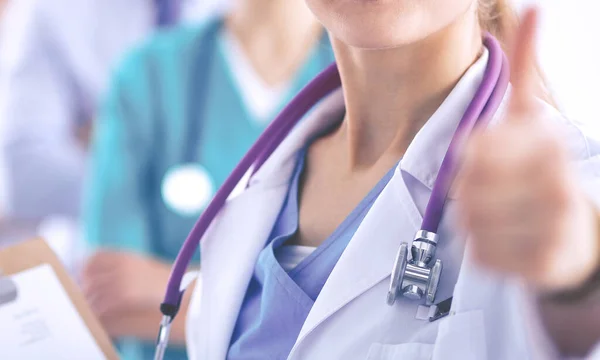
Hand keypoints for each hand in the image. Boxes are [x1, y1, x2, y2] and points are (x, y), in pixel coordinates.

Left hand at [81, 250, 170, 317]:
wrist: (184, 290)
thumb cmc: (165, 282)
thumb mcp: (143, 266)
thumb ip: (122, 267)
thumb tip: (100, 278)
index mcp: (125, 256)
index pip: (93, 257)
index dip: (85, 268)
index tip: (84, 277)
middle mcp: (120, 266)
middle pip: (88, 276)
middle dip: (85, 288)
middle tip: (86, 297)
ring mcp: (121, 280)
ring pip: (92, 293)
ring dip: (90, 303)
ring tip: (93, 310)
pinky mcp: (124, 296)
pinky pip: (101, 306)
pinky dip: (98, 313)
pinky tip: (101, 317)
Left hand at [457, 8, 598, 292]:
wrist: (574, 231)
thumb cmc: (538, 168)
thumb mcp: (530, 116)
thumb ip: (527, 66)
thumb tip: (532, 8)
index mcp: (549, 148)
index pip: (475, 150)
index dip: (472, 156)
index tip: (484, 157)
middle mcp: (559, 190)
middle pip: (468, 189)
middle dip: (470, 189)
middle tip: (488, 189)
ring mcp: (555, 233)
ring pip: (470, 224)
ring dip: (474, 219)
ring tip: (498, 213)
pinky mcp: (543, 268)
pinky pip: (480, 256)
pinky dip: (483, 249)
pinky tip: (506, 239)